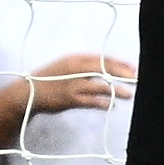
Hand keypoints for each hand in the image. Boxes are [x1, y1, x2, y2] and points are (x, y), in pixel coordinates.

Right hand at [19, 51, 136, 115]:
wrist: (27, 93)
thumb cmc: (50, 79)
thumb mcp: (66, 66)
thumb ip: (85, 66)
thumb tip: (108, 68)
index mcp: (75, 59)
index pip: (103, 58)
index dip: (120, 63)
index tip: (133, 68)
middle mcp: (75, 69)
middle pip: (104, 69)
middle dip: (122, 74)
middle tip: (136, 78)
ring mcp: (72, 84)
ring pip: (100, 86)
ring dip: (117, 90)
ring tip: (130, 95)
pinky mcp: (69, 99)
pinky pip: (91, 101)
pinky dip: (103, 103)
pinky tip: (112, 105)